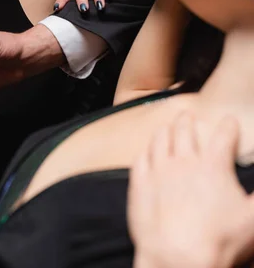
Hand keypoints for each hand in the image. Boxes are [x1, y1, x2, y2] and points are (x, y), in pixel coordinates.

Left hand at [128, 113, 253, 267]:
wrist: (177, 259)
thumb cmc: (219, 241)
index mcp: (213, 165)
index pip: (223, 136)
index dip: (228, 126)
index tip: (230, 120)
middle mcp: (184, 161)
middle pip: (184, 130)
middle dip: (188, 120)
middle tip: (189, 115)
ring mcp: (158, 171)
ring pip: (160, 139)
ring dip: (165, 130)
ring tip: (167, 126)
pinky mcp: (139, 184)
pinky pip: (141, 159)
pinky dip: (146, 151)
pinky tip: (147, 151)